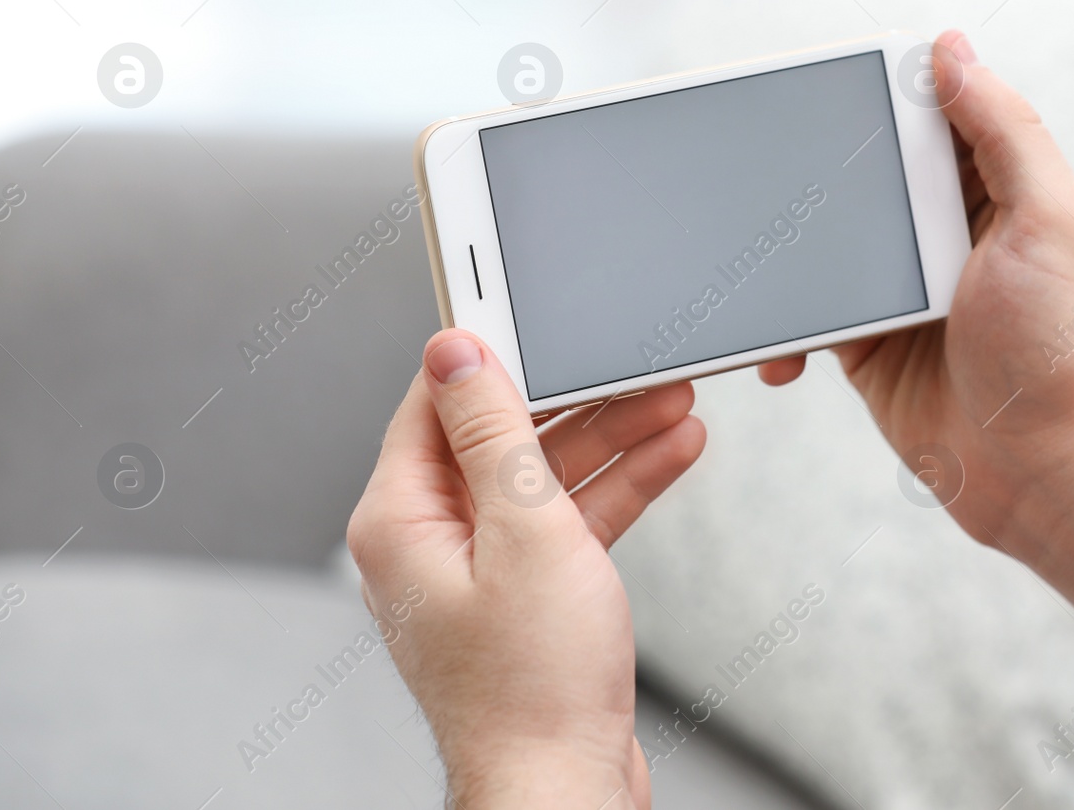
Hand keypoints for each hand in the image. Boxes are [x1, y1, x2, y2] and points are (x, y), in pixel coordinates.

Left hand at [347, 330, 704, 809]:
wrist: (564, 786)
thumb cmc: (534, 687)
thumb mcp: (522, 529)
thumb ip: (491, 433)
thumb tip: (455, 350)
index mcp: (400, 519)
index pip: (437, 403)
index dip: (490, 353)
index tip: (533, 311)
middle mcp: (429, 541)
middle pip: (502, 436)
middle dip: (577, 399)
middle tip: (632, 365)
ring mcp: (478, 570)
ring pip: (544, 477)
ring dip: (611, 440)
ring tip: (673, 404)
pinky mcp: (524, 596)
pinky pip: (567, 520)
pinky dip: (616, 490)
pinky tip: (669, 457)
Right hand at [759, 30, 1073, 549]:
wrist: (1041, 474)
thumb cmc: (1061, 352)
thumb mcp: (1050, 222)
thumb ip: (1005, 132)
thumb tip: (951, 48)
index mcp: (1000, 186)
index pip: (934, 109)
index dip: (884, 85)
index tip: (827, 73)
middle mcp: (949, 227)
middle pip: (867, 167)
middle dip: (818, 165)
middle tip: (765, 161)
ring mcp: (903, 283)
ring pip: (826, 236)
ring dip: (790, 246)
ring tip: (754, 247)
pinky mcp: (867, 339)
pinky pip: (809, 310)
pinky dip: (785, 324)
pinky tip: (782, 346)